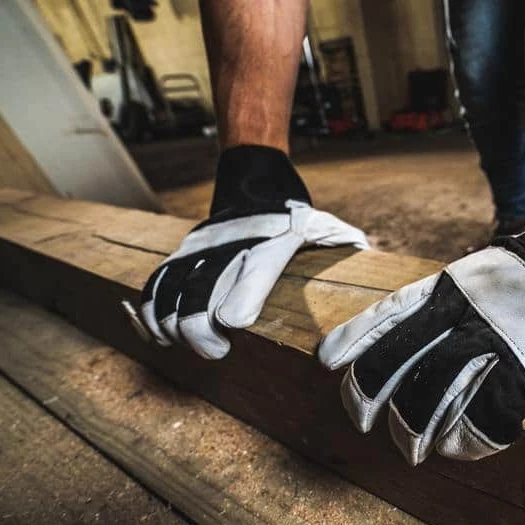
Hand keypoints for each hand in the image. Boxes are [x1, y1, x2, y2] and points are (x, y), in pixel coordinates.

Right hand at [130, 145, 367, 358]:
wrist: (253, 174)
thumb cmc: (293, 211)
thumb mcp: (324, 225)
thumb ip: (346, 246)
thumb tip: (375, 264)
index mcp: (269, 245)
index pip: (250, 274)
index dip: (237, 301)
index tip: (234, 325)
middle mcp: (230, 248)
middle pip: (200, 293)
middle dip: (200, 330)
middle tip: (217, 351)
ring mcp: (200, 250)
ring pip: (172, 292)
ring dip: (171, 326)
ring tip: (182, 344)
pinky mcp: (182, 254)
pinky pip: (156, 284)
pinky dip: (149, 312)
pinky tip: (156, 334)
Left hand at [318, 148, 524, 464]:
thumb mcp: (472, 276)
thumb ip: (439, 302)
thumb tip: (400, 333)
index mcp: (445, 290)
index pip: (387, 315)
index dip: (355, 340)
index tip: (327, 362)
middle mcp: (460, 315)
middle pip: (398, 360)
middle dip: (371, 395)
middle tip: (364, 419)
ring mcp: (491, 342)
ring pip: (435, 394)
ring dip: (415, 428)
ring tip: (412, 449)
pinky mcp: (523, 369)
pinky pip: (485, 413)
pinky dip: (469, 438)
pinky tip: (459, 447)